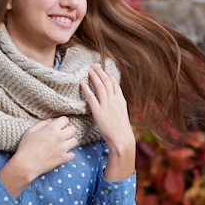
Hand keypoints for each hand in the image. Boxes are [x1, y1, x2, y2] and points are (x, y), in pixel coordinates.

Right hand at [0, 116, 76, 196]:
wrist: (26, 164)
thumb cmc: (26, 147)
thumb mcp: (31, 131)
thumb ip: (42, 124)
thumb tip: (51, 121)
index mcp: (52, 128)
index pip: (65, 119)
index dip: (62, 122)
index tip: (58, 126)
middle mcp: (60, 137)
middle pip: (73, 129)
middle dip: (68, 130)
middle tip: (62, 134)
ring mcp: (63, 148)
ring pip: (75, 141)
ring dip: (70, 141)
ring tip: (64, 144)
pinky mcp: (63, 158)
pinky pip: (73, 154)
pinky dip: (69, 154)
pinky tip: (63, 153)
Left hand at [80, 65, 135, 180]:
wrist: (122, 139)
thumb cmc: (121, 129)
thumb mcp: (122, 113)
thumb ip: (117, 105)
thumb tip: (112, 101)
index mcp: (121, 100)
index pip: (114, 83)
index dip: (108, 75)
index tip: (104, 69)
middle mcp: (114, 100)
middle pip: (106, 81)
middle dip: (100, 72)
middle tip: (93, 66)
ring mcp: (106, 105)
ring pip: (99, 86)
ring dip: (93, 76)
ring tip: (88, 70)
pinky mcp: (98, 112)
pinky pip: (91, 97)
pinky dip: (86, 89)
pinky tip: (82, 83)